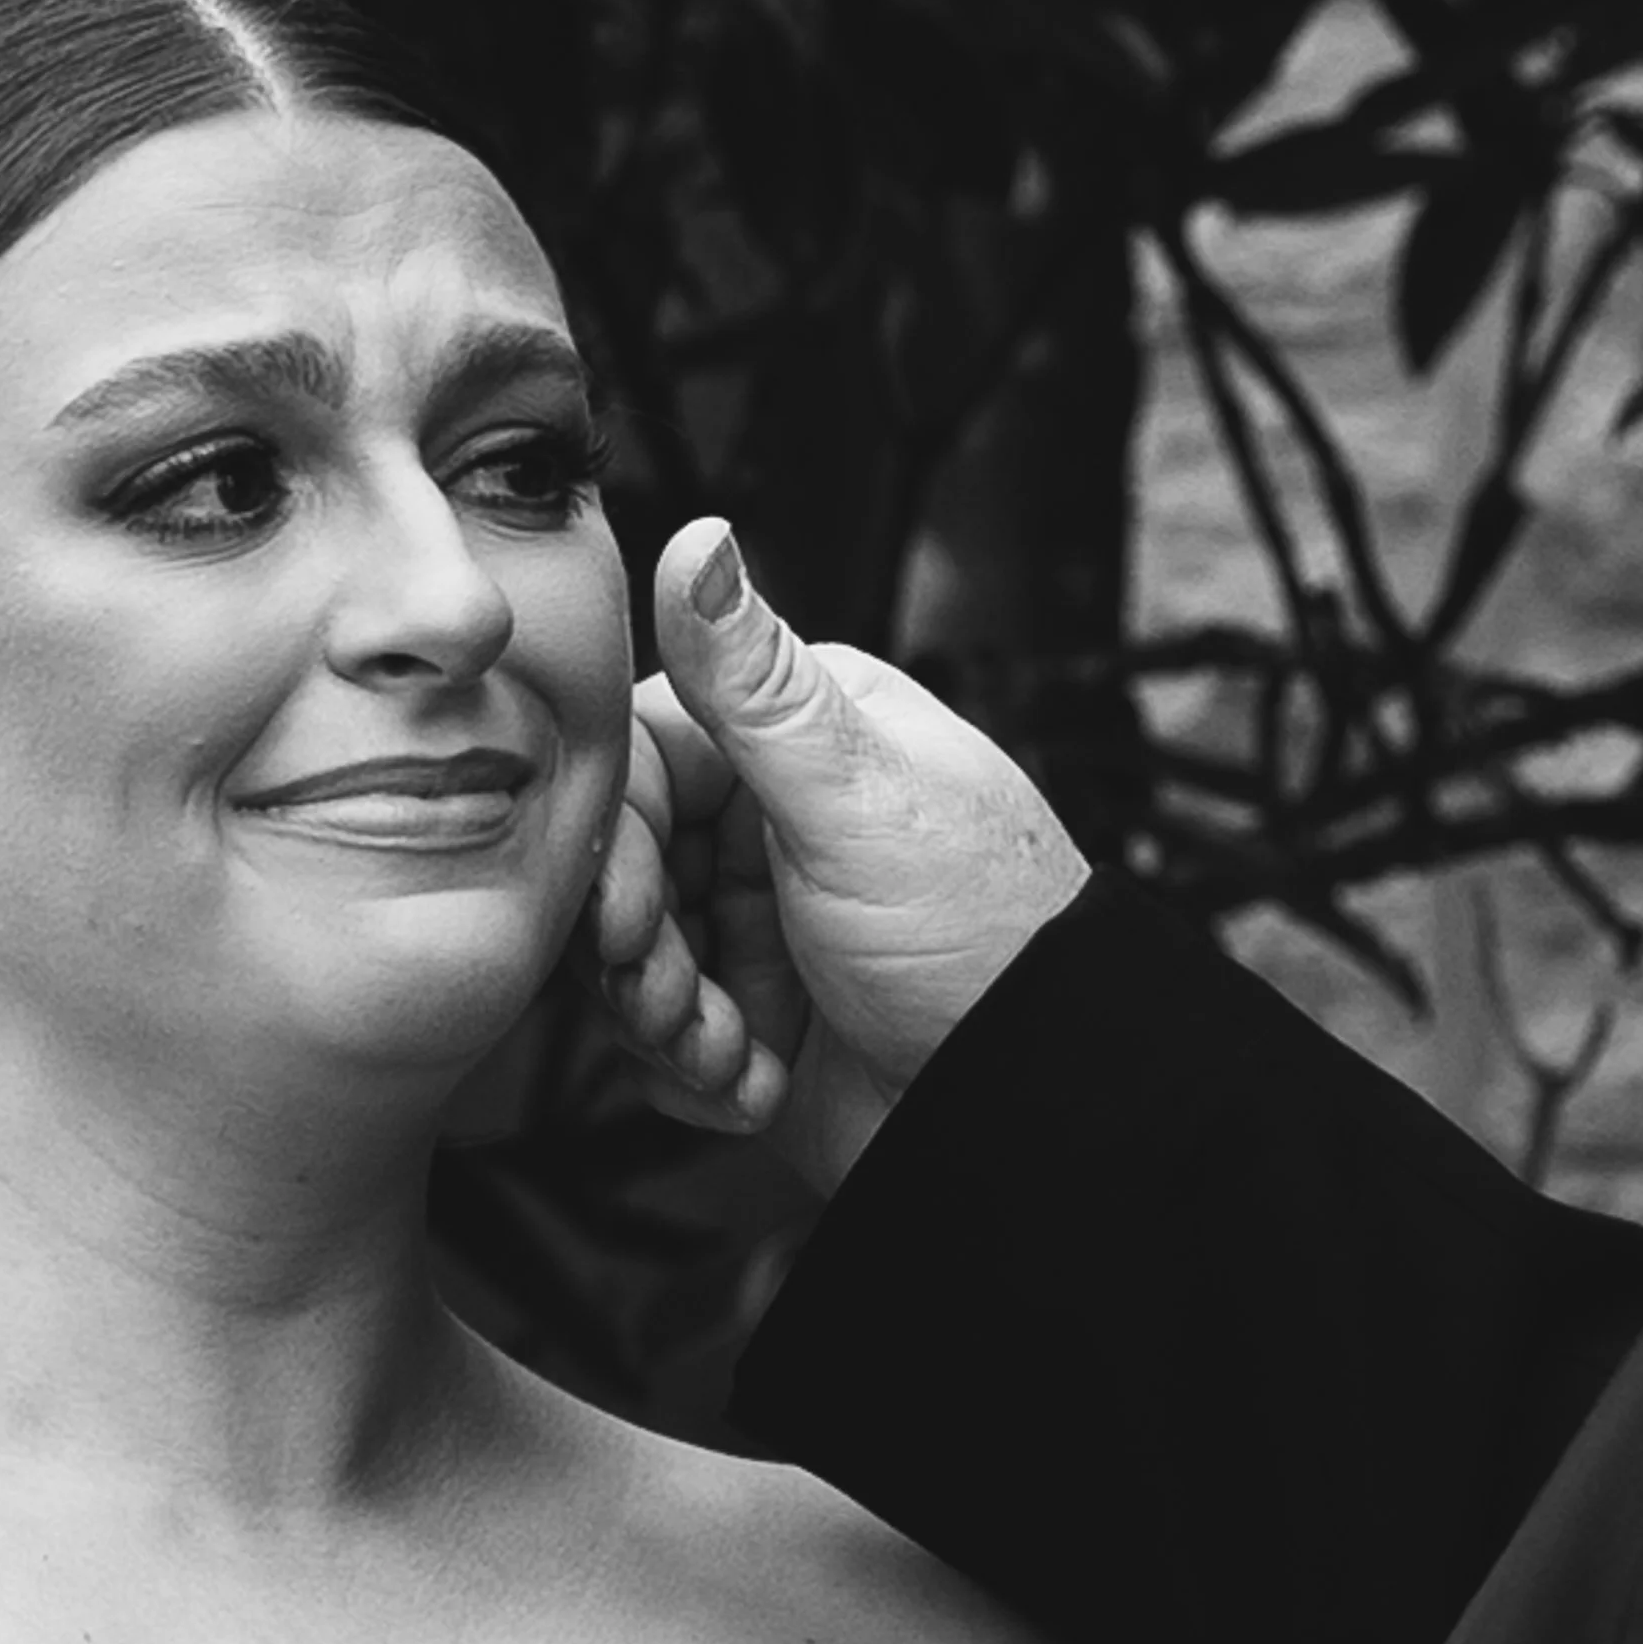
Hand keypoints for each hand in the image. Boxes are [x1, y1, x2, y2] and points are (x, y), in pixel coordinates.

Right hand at [594, 515, 1092, 1192]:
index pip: (640, 760)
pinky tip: (756, 1085)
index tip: (620, 911)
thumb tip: (699, 534)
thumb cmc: (983, 941)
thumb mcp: (856, 798)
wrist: (1031, 1108)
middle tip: (671, 998)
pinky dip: (696, 1075)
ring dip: (664, 1023)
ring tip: (729, 1052)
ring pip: (634, 961)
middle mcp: (771, 826)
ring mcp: (761, 928)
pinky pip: (666, 1042)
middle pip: (625, 867)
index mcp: (798, 740)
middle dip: (636, 950)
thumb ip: (756, 684)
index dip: (611, 840)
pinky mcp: (756, 1021)